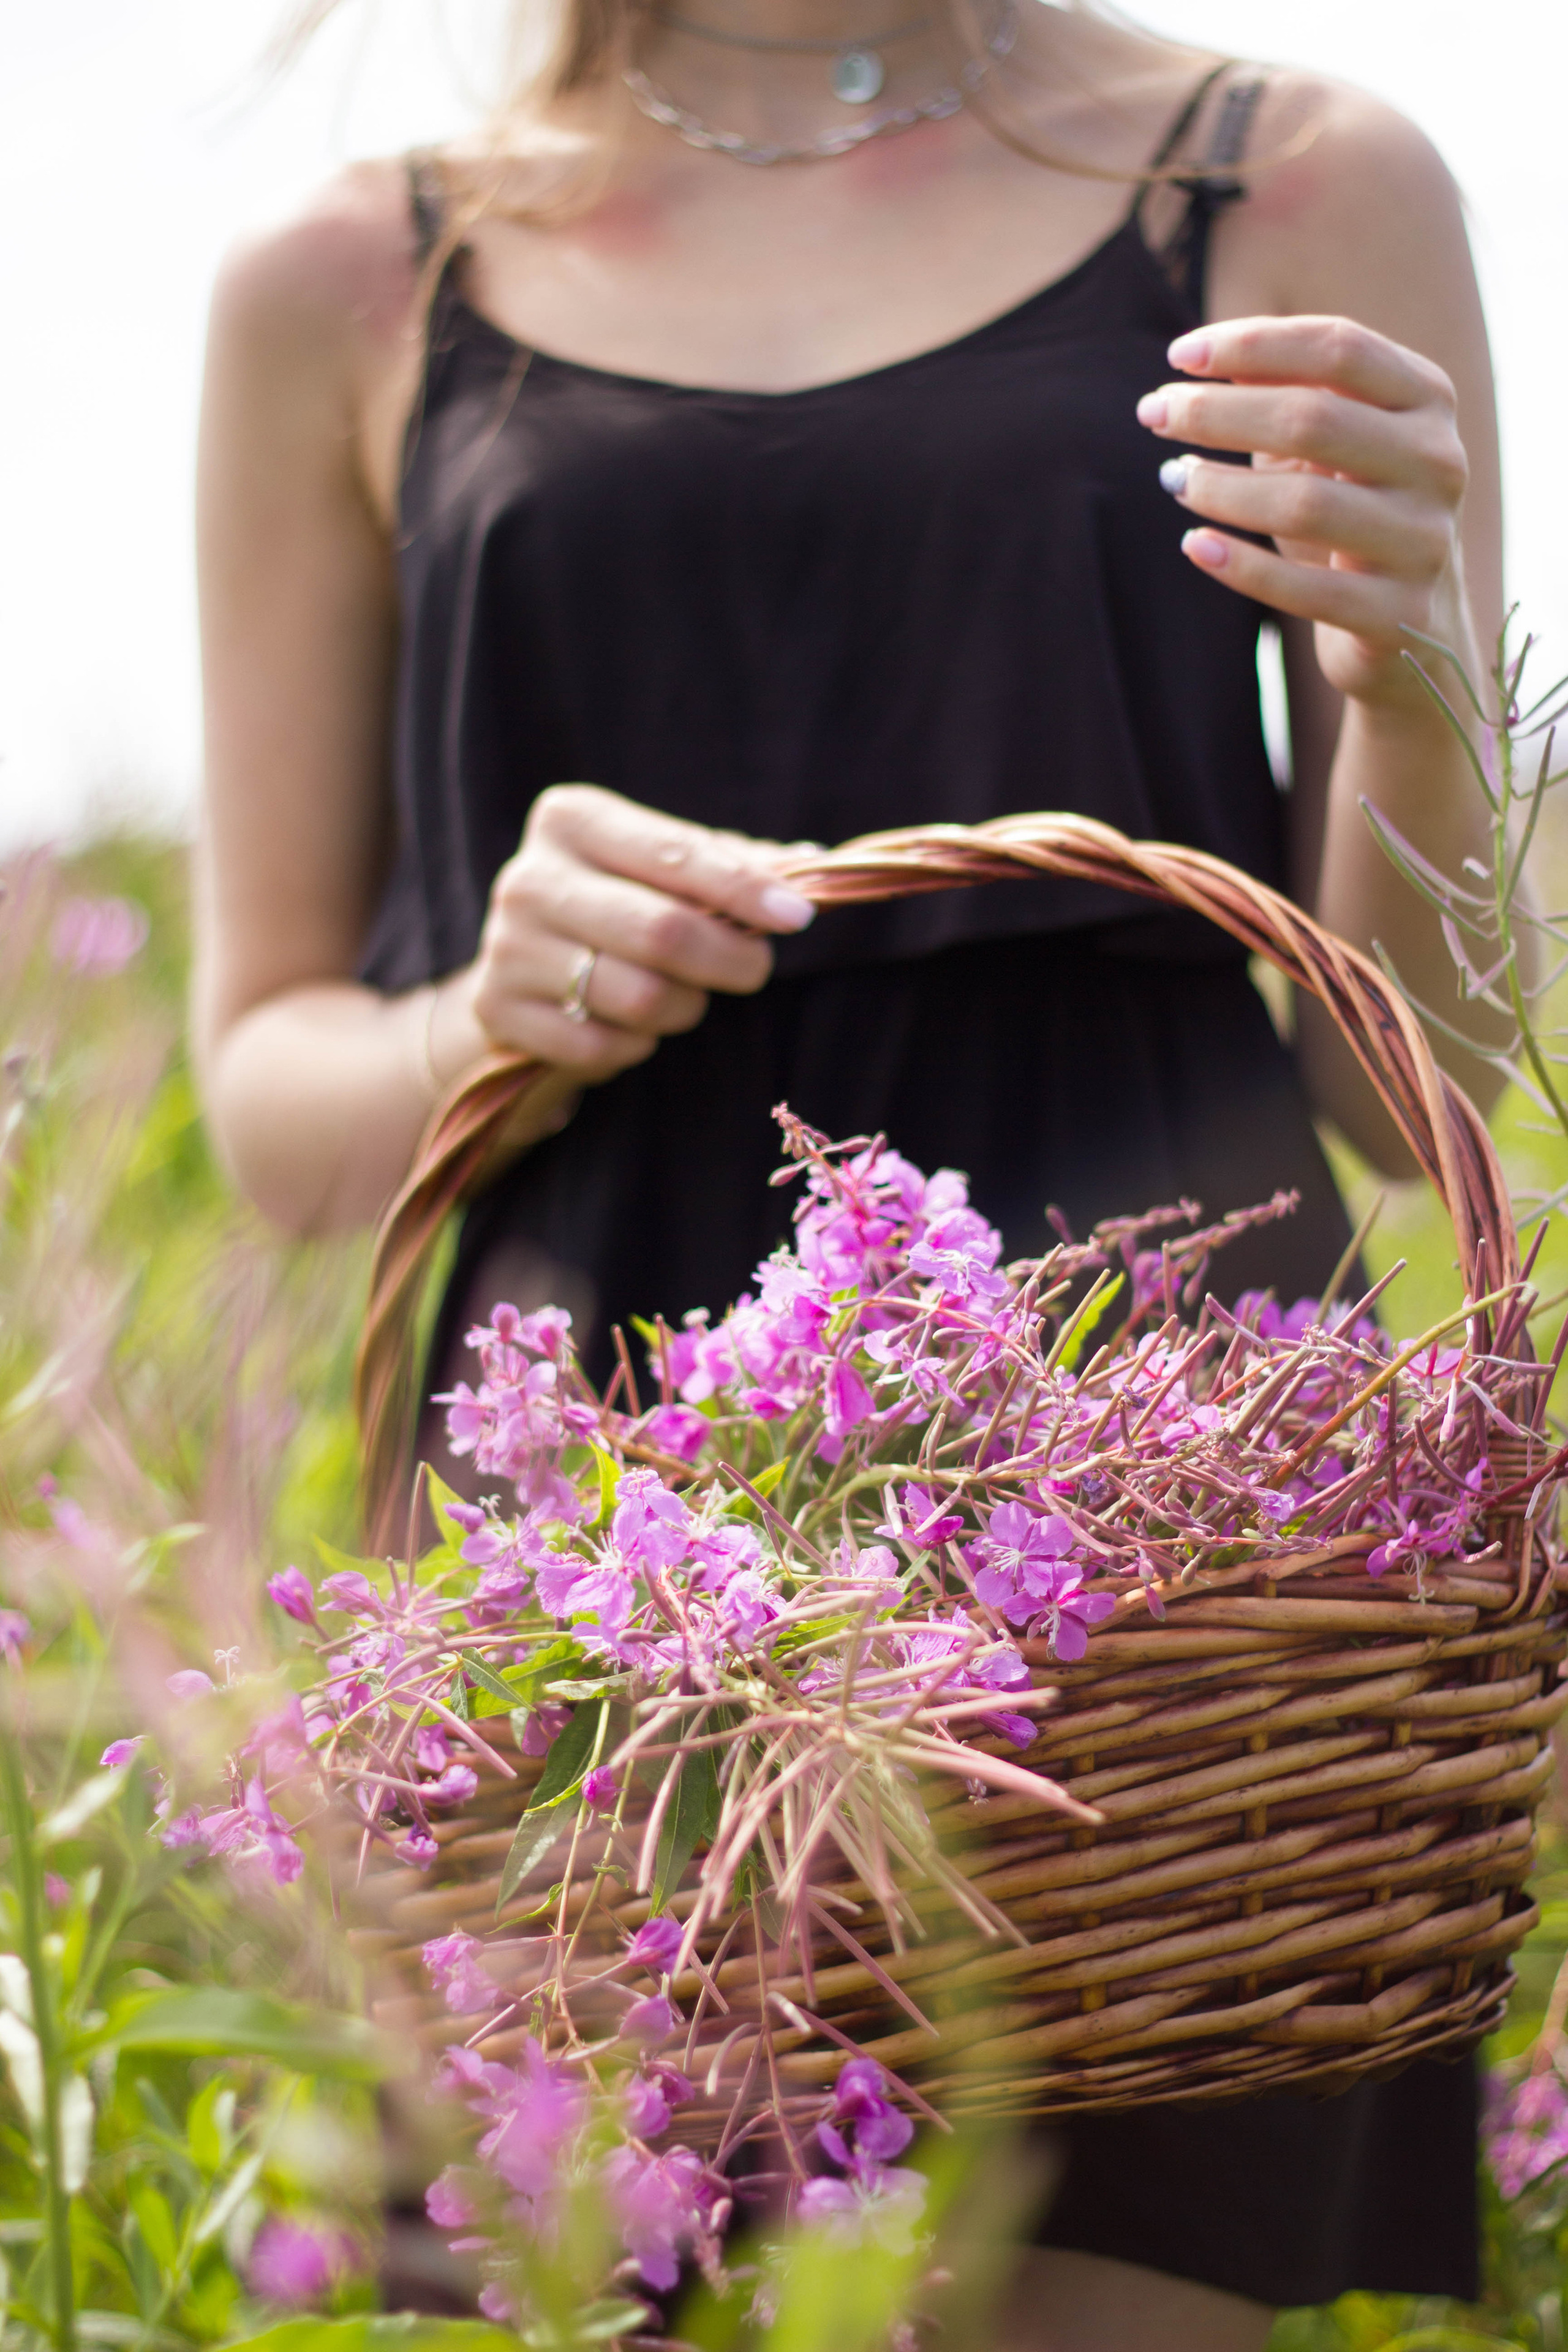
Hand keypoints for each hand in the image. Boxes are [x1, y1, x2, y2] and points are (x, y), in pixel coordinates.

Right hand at [443, 783, 816, 1083]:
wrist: (518, 975)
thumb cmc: (616, 908)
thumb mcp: (665, 871)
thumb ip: (733, 863)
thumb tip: (812, 865)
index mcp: (572, 819)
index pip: (677, 855)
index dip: (744, 890)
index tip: (798, 915)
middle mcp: (529, 877)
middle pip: (663, 933)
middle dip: (730, 958)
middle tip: (754, 968)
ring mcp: (505, 947)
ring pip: (641, 998)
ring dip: (684, 1008)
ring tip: (682, 996)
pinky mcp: (498, 1011)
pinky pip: (603, 1046)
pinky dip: (635, 1045)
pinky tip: (630, 1026)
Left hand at [1137, 315, 1473, 711]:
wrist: (1415, 624)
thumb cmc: (1353, 514)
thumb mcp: (1327, 446)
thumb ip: (1281, 397)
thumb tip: (1202, 357)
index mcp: (1427, 400)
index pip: (1340, 348)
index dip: (1254, 343)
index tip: (1179, 354)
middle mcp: (1438, 462)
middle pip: (1316, 418)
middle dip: (1219, 411)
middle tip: (1154, 412)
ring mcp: (1423, 540)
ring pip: (1306, 504)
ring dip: (1222, 488)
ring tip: (1174, 478)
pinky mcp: (1397, 614)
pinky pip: (1304, 590)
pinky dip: (1240, 566)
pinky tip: (1195, 546)